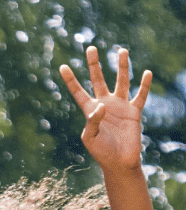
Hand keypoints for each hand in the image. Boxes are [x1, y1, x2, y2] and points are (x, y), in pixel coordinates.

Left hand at [61, 45, 149, 171]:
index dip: (70, 80)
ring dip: (122, 66)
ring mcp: (120, 106)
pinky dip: (144, 85)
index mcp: (90, 111)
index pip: (78, 92)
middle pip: (97, 79)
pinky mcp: (134, 111)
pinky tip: (146, 73)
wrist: (119, 162)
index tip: (62, 66)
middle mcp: (105, 104)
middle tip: (90, 48)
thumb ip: (93, 122)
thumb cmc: (101, 152)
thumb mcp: (91, 138)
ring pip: (121, 81)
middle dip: (93, 64)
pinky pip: (140, 95)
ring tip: (121, 50)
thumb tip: (101, 105)